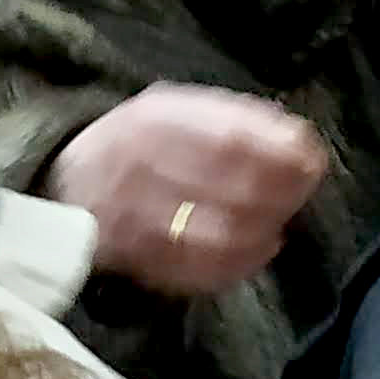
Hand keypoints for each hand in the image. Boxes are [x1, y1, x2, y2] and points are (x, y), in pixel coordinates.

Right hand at [49, 85, 328, 297]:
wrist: (67, 184)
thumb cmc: (135, 141)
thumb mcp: (171, 107)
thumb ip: (230, 118)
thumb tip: (296, 138)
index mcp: (152, 122)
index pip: (229, 138)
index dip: (279, 151)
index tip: (312, 156)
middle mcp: (142, 169)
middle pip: (231, 187)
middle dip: (282, 191)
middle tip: (304, 189)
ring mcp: (138, 220)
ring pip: (220, 234)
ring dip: (265, 227)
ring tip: (282, 219)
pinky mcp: (139, 260)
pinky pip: (201, 270)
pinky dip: (242, 262)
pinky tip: (263, 247)